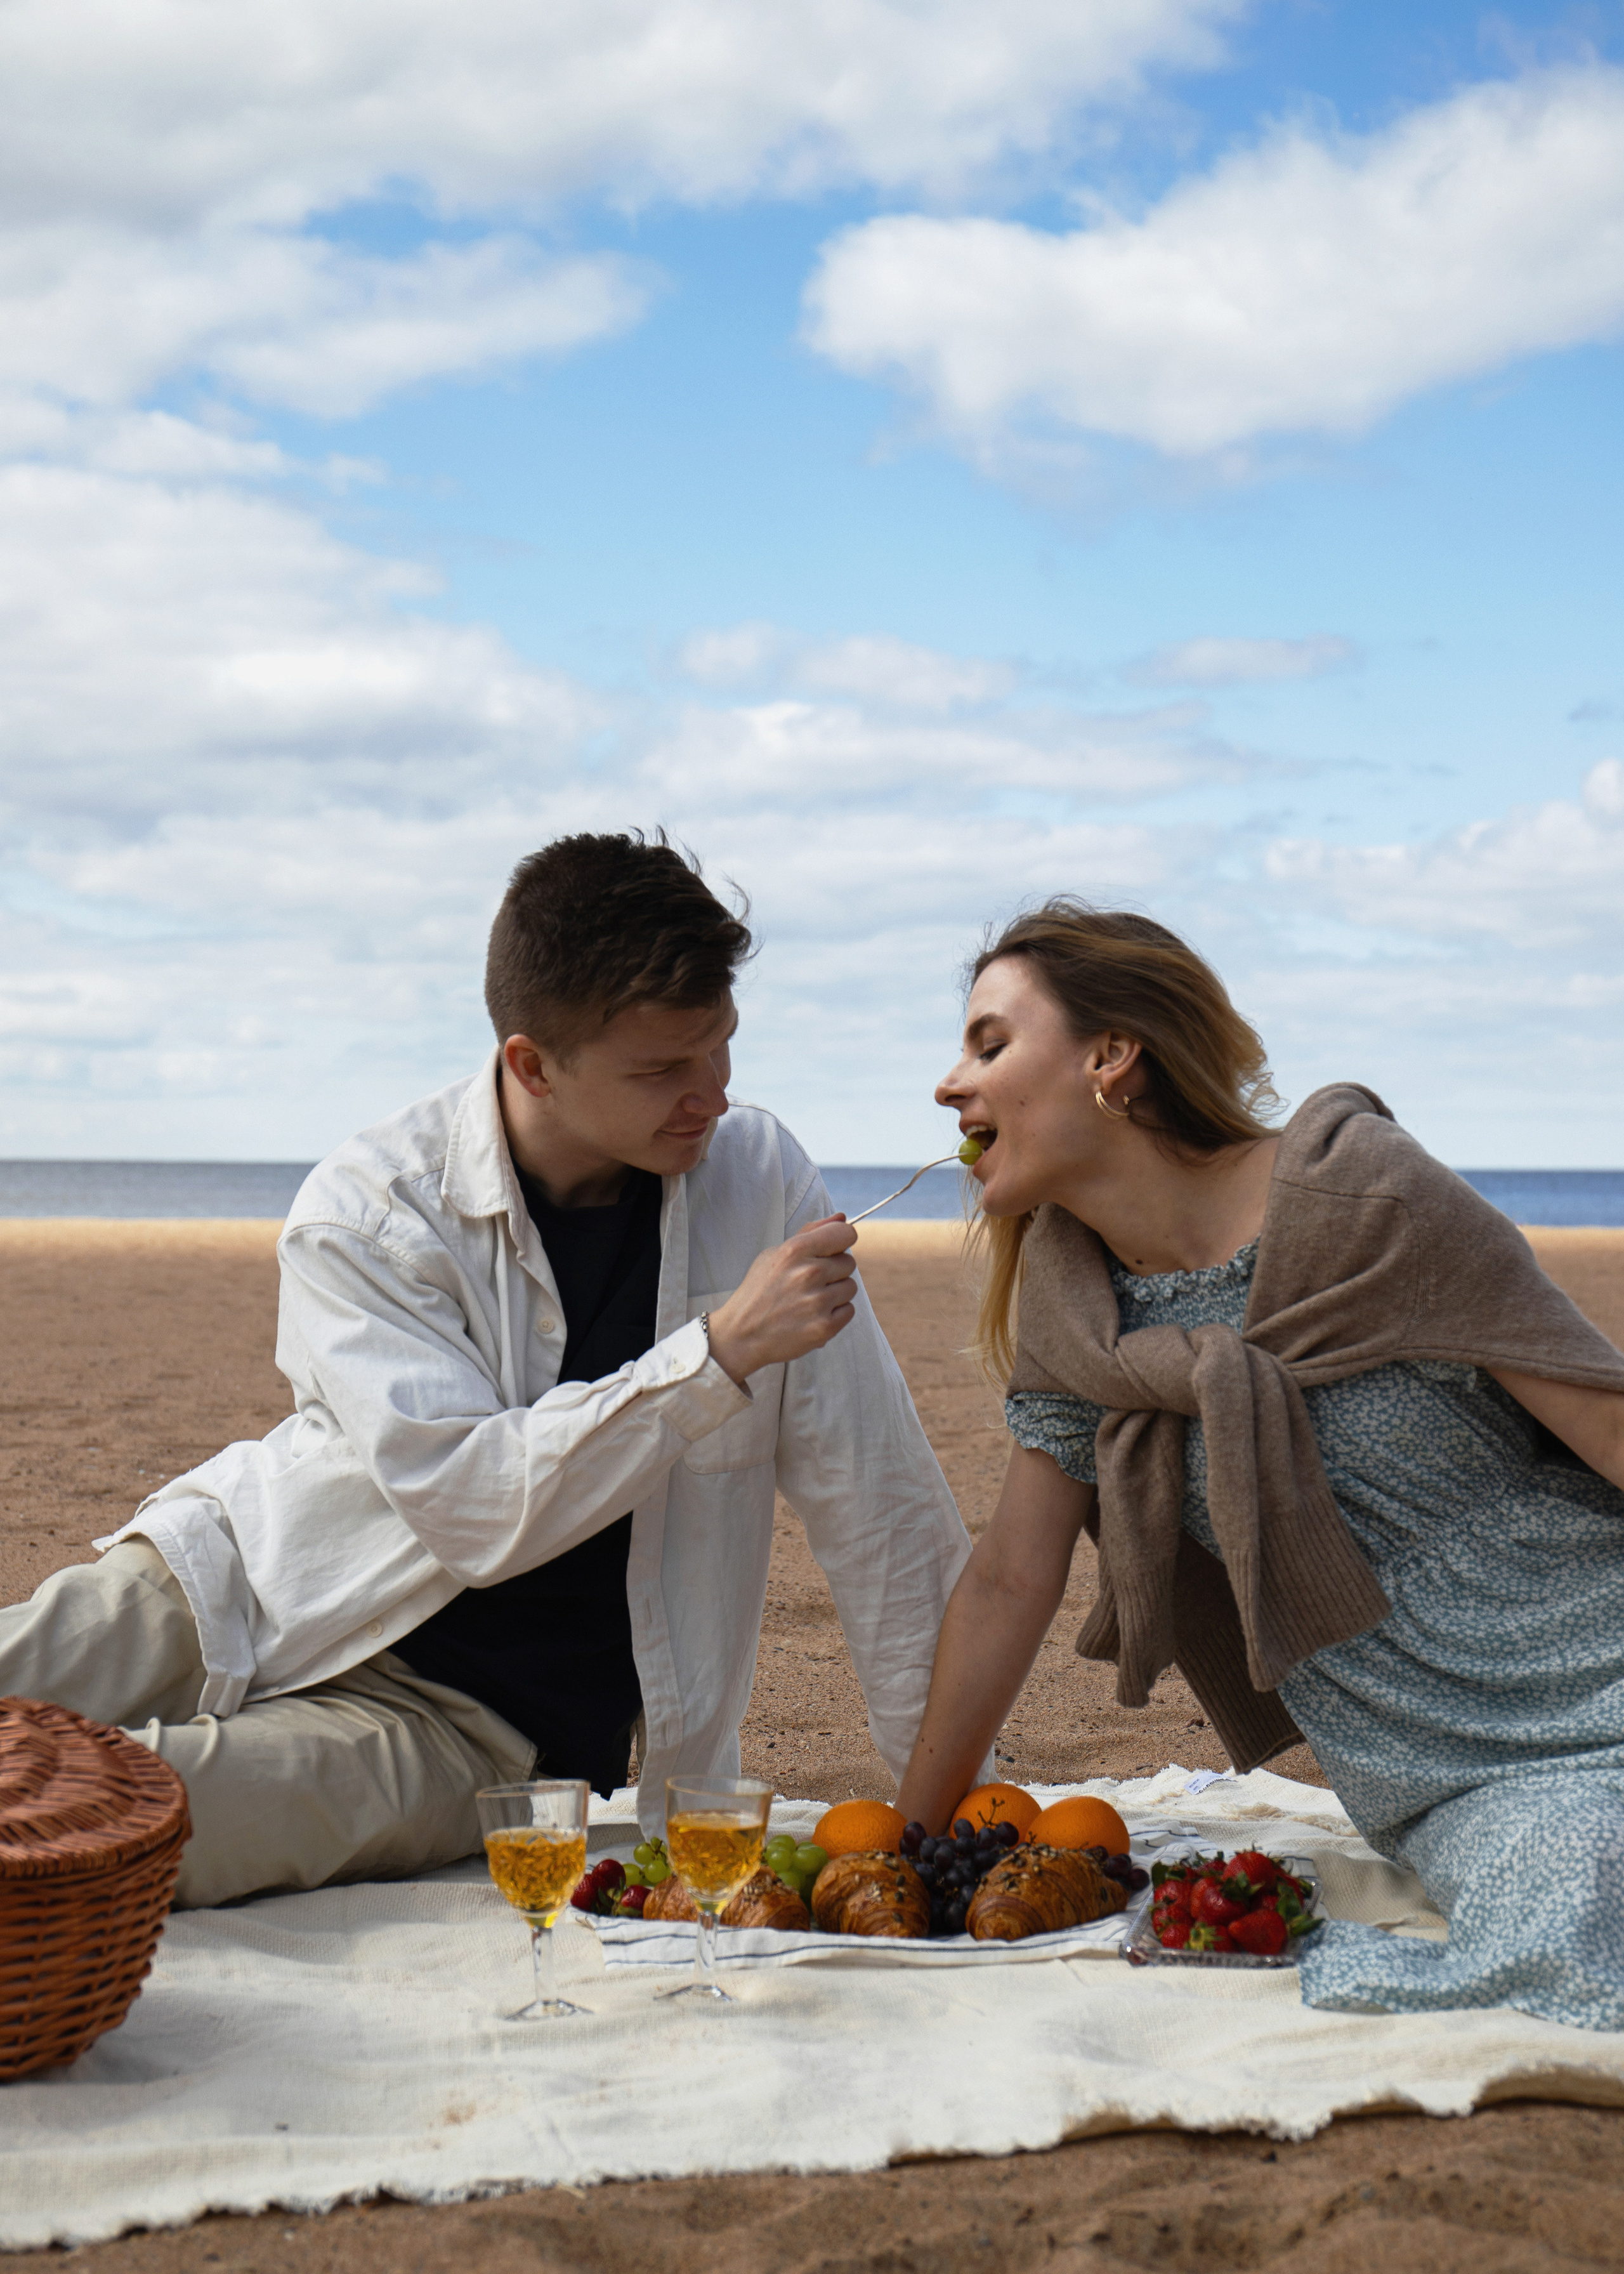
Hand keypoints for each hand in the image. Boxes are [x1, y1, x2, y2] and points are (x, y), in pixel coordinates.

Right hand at [705, 1217, 857, 1385]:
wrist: (742, 1335)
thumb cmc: (759, 1291)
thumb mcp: (775, 1254)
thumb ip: (810, 1233)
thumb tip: (842, 1218)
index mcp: (795, 1251)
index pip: (845, 1233)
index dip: (842, 1240)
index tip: (833, 1249)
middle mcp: (809, 1274)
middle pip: (849, 1262)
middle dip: (834, 1271)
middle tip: (809, 1282)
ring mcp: (818, 1302)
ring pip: (850, 1287)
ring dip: (835, 1293)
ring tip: (809, 1300)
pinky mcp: (824, 1327)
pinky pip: (849, 1311)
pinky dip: (835, 1314)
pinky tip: (813, 1316)